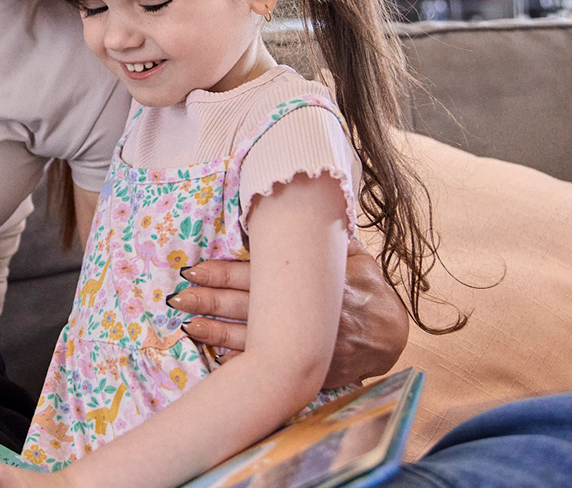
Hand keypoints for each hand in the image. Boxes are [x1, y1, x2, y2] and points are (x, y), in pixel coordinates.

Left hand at [169, 239, 408, 388]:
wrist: (393, 335)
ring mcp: (303, 344)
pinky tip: (216, 358)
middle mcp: (302, 313)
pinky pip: (268, 366)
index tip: (193, 269)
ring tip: (188, 325)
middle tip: (179, 298)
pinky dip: (242, 363)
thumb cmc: (369, 288)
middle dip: (210, 301)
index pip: (256, 276)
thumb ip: (327, 237)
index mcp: (309, 282)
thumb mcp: (354, 256)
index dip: (222, 273)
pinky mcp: (306, 368)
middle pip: (246, 306)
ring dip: (216, 333)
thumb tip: (307, 203)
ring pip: (251, 339)